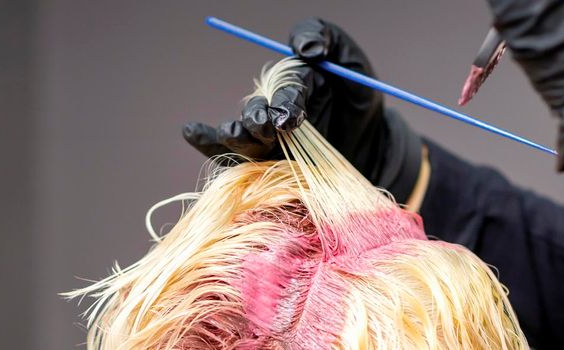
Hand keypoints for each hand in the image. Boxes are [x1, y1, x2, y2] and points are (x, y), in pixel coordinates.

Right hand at [184, 18, 421, 201]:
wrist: (371, 139)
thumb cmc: (359, 95)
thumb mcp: (351, 61)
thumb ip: (327, 39)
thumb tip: (306, 48)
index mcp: (293, 79)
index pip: (285, 87)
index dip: (284, 100)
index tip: (289, 117)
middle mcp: (274, 105)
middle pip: (257, 109)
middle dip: (258, 118)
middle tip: (265, 128)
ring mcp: (268, 133)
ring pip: (244, 133)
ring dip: (237, 135)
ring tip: (235, 134)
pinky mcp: (266, 159)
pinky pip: (233, 153)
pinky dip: (208, 144)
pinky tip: (192, 132)